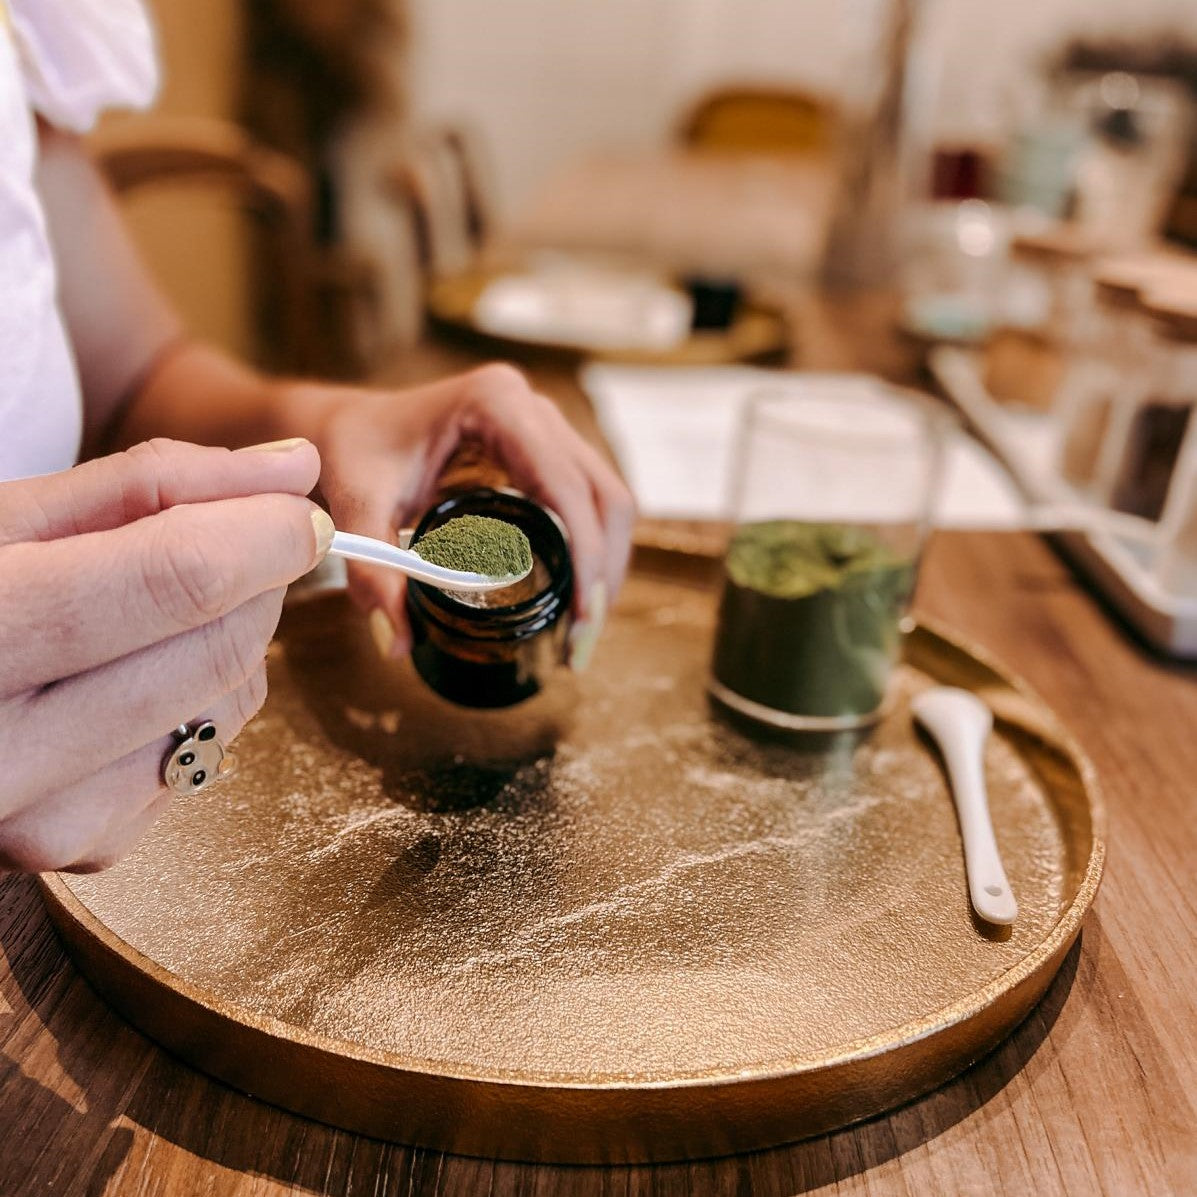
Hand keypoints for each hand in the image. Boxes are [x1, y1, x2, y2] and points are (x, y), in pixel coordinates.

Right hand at [0, 438, 329, 872]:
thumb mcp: (9, 517)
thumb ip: (153, 484)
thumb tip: (294, 470)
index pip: (177, 579)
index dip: (263, 533)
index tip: (299, 508)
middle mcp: (1, 754)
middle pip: (217, 647)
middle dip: (256, 583)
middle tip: (236, 545)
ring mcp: (41, 821)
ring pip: (229, 706)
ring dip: (233, 641)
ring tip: (156, 611)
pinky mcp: (83, 847)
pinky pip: (206, 757)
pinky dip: (203, 703)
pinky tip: (134, 677)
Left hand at [301, 364, 635, 663]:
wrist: (347, 424)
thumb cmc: (353, 451)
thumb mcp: (357, 507)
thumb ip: (373, 572)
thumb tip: (398, 643)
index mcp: (495, 404)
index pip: (565, 487)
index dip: (586, 556)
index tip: (582, 619)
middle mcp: (533, 408)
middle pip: (604, 495)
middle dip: (604, 572)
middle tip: (583, 642)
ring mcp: (546, 427)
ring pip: (607, 500)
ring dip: (605, 566)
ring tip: (583, 631)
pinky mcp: (547, 451)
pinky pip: (589, 502)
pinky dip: (592, 552)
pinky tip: (576, 599)